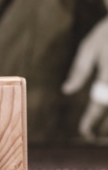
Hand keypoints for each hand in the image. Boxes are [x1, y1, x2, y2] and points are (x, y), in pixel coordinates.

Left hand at [62, 13, 107, 141]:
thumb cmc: (105, 35)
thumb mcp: (88, 48)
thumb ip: (79, 71)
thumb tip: (66, 90)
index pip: (99, 103)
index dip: (91, 120)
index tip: (83, 132)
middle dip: (101, 125)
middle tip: (90, 134)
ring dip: (105, 117)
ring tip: (97, 130)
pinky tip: (102, 108)